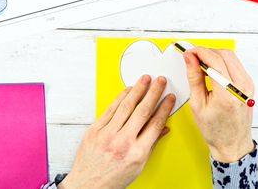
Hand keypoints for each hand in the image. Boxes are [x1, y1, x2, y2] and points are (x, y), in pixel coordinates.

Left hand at [58, 75, 175, 188]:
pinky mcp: (95, 130)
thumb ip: (150, 145)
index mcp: (137, 153)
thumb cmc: (112, 179)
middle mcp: (122, 142)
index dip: (164, 108)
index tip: (169, 98)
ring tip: (145, 79)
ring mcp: (107, 135)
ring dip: (137, 90)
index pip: (155, 124)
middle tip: (160, 81)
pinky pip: (109, 109)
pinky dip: (119, 98)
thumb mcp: (138, 166)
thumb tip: (162, 129)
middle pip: (142, 111)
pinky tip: (127, 90)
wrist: (88, 185)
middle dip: (153, 93)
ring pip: (125, 106)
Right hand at [183, 47, 254, 162]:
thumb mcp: (197, 104)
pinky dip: (221, 62)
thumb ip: (194, 78)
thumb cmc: (215, 130)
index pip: (215, 60)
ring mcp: (248, 85)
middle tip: (192, 56)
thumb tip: (190, 59)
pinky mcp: (249, 85)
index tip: (188, 52)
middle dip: (206, 51)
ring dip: (214, 55)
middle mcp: (241, 87)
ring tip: (200, 64)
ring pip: (231, 57)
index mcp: (227, 94)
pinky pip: (235, 65)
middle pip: (224, 54)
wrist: (232, 144)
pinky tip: (211, 70)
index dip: (199, 52)